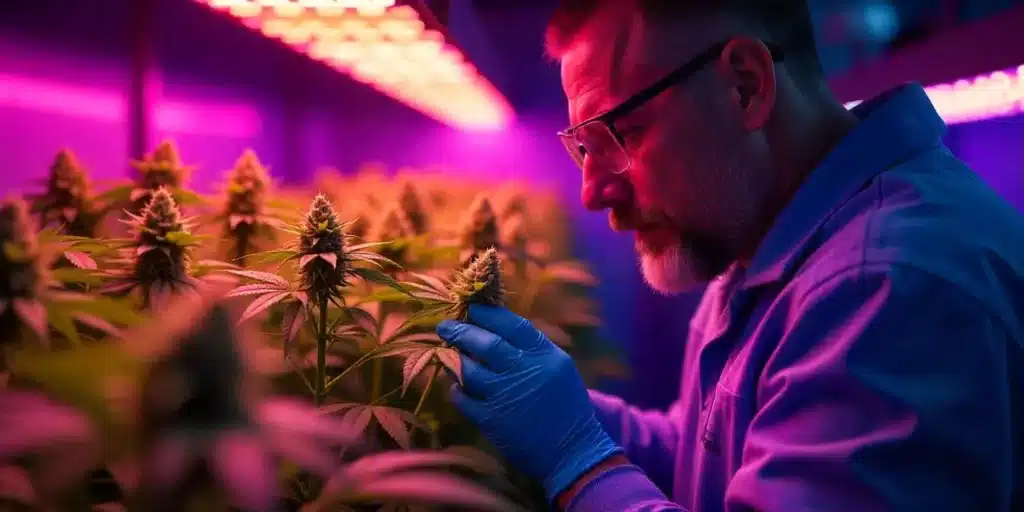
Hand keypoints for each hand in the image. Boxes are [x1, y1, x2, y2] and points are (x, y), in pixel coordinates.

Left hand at [436, 305, 622, 501]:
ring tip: (446, 354)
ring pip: (469, 370)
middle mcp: (525, 371)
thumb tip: (496, 329)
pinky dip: (456, 390)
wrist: (572, 451)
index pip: (513, 325)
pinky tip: (456, 387)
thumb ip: (532, 349)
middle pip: (486, 344)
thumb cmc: (567, 407)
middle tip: (445, 326)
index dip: (489, 314)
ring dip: (454, 360)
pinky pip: (463, 399)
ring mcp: (506, 396)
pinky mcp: (492, 420)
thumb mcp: (559, 368)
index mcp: (545, 355)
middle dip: (461, 331)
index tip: (472, 308)